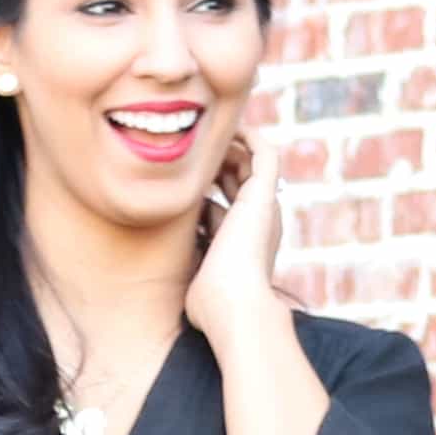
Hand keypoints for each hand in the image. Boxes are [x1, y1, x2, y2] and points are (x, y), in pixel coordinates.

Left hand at [185, 131, 288, 341]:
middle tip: (187, 150)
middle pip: (240, 178)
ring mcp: (265, 209)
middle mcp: (261, 222)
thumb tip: (169, 246)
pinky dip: (251, 137)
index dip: (207, 186)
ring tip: (203, 134)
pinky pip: (266, 155)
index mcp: (245, 241)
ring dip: (228, 147)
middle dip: (215, 163)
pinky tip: (228, 127)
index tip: (180, 177)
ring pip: (252, 163)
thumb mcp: (192, 276)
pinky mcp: (265, 198)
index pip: (227, 203)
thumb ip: (186, 258)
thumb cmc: (211, 304)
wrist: (234, 307)